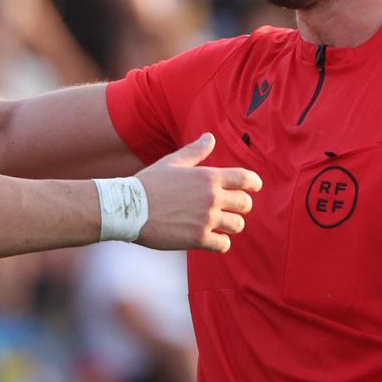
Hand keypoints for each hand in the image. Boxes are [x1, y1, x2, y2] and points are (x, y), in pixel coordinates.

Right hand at [135, 134, 260, 253]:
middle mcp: (212, 197)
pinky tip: (210, 239)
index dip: (253, 184)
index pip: (246, 179)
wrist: (128, 208)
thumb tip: (210, 137)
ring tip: (218, 225)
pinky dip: (220, 243)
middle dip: (240, 206)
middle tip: (229, 209)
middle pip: (245, 204)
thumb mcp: (172, 162)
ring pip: (237, 225)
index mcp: (208, 177)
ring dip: (230, 225)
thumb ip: (195, 152)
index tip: (253, 188)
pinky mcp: (198, 239)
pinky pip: (224, 244)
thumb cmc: (148, 183)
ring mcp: (206, 219)